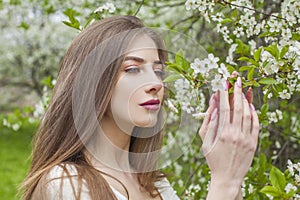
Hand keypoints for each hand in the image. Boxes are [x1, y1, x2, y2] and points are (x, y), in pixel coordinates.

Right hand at [199, 77, 258, 198]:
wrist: (227, 177)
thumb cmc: (213, 159)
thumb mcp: (205, 142)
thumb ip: (208, 124)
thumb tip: (213, 107)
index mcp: (222, 133)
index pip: (224, 108)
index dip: (224, 94)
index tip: (223, 83)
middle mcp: (236, 134)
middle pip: (238, 108)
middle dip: (237, 92)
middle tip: (237, 80)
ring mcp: (246, 139)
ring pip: (248, 114)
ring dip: (246, 101)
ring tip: (243, 91)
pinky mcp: (253, 143)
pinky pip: (256, 124)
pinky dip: (254, 113)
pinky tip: (250, 106)